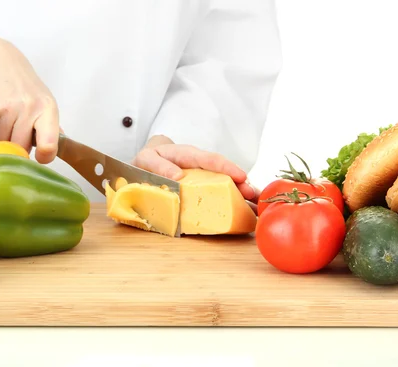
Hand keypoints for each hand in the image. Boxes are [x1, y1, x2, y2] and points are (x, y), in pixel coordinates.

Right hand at [0, 34, 59, 162]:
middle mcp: (30, 108)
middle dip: (18, 145)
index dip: (44, 157)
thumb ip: (50, 126)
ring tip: (6, 117)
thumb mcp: (43, 100)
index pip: (49, 144)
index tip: (40, 157)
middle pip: (21, 148)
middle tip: (17, 130)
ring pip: (3, 142)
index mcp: (48, 109)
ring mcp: (9, 108)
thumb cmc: (24, 84)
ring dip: (2, 136)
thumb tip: (54, 150)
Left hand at [133, 135, 260, 205]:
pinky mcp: (201, 188)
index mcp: (185, 154)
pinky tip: (244, 210)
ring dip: (240, 192)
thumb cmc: (145, 163)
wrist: (141, 166)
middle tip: (253, 194)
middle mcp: (198, 164)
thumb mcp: (145, 160)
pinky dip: (231, 200)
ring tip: (256, 204)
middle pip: (222, 171)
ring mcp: (201, 176)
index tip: (240, 176)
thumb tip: (177, 176)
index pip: (208, 158)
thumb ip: (158, 165)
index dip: (225, 167)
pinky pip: (218, 191)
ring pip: (224, 181)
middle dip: (239, 182)